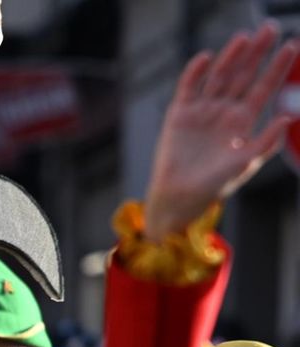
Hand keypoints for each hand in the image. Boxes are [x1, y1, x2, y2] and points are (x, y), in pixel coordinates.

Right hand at [144, 23, 299, 238]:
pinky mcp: (179, 113)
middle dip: (257, 53)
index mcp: (243, 121)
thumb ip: (266, 142)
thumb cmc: (214, 185)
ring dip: (232, 56)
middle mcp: (225, 111)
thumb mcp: (245, 164)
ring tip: (244, 37)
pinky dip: (196, 72)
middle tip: (270, 29)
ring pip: (219, 76)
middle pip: (244, 75)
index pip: (264, 88)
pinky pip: (189, 87)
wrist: (179, 197)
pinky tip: (207, 57)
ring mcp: (202, 110)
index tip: (292, 46)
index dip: (278, 68)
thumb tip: (287, 118)